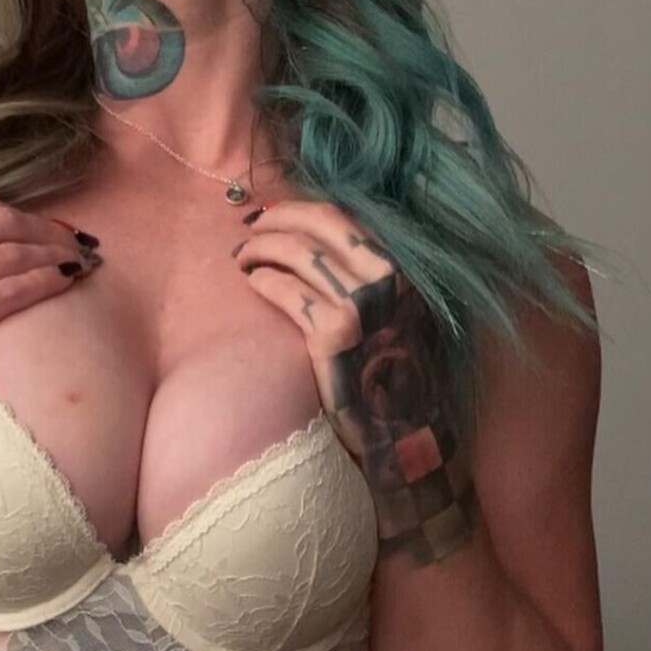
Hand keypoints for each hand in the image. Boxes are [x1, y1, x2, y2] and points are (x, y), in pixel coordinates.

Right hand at [0, 196, 100, 441]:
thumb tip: (13, 225)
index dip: (30, 217)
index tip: (58, 229)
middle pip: (4, 224)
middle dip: (50, 232)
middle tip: (81, 245)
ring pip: (14, 255)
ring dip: (56, 256)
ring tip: (80, 263)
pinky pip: (14, 290)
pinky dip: (47, 282)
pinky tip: (66, 282)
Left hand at [233, 200, 474, 560]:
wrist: (407, 442)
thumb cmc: (394, 381)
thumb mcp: (396, 317)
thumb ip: (368, 279)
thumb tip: (315, 239)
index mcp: (406, 270)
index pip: (346, 216)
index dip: (301, 209)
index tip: (274, 213)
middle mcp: (392, 280)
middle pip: (321, 223)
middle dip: (278, 218)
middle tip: (250, 228)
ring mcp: (366, 306)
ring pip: (301, 252)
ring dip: (263, 248)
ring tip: (243, 257)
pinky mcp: (338, 336)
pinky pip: (289, 292)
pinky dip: (265, 280)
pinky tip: (254, 283)